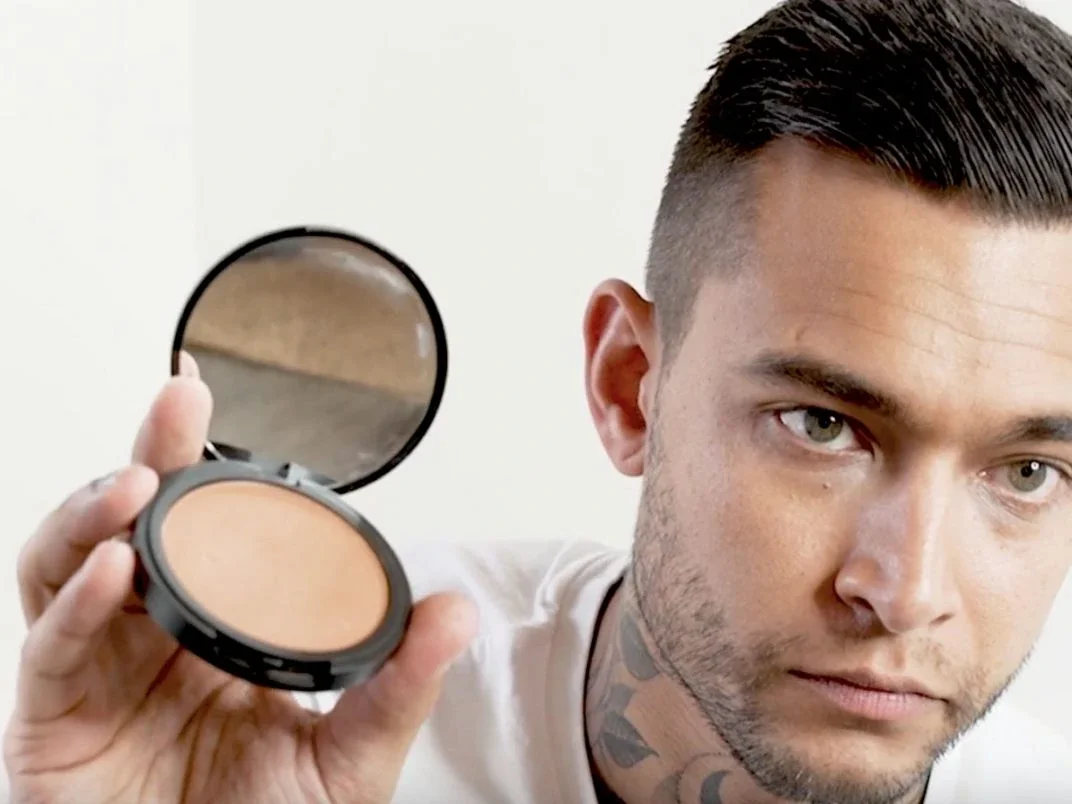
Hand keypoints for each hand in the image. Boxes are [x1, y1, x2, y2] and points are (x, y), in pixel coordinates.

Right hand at [4, 363, 476, 802]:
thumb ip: (398, 687)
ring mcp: (97, 674)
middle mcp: (153, 639)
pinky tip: (115, 571)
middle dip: (152, 455)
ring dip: (95, 514)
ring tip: (138, 483)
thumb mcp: (349, 760)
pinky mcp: (52, 723)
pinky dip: (76, 605)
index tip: (217, 398)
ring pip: (68, 567)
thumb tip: (456, 613)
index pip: (208, 530)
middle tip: (179, 401)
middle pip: (136, 525)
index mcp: (219, 631)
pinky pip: (49, 651)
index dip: (207, 465)